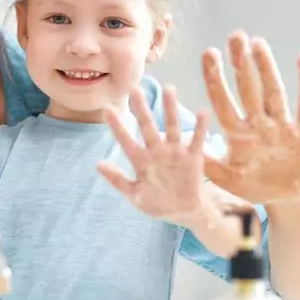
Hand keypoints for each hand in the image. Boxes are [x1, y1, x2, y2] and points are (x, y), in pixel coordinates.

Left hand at [98, 85, 211, 227]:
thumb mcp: (135, 195)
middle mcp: (157, 151)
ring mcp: (175, 152)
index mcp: (141, 161)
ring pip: (172, 127)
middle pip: (148, 127)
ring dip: (170, 109)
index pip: (126, 140)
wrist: (184, 211)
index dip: (117, 126)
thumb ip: (117, 180)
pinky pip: (197, 140)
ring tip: (169, 88)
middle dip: (141, 109)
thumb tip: (97, 164)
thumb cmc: (157, 202)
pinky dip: (201, 127)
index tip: (107, 108)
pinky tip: (202, 112)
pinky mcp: (193, 157)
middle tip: (134, 88)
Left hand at [202, 31, 299, 204]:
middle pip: (247, 88)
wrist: (284, 198)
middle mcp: (257, 123)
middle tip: (234, 36)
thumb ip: (207, 164)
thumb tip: (182, 145)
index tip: (208, 53)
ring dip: (266, 68)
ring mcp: (281, 125)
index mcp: (236, 133)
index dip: (215, 77)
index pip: (222, 100)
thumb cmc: (252, 185)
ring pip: (272, 91)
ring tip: (258, 43)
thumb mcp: (227, 178)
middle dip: (241, 63)